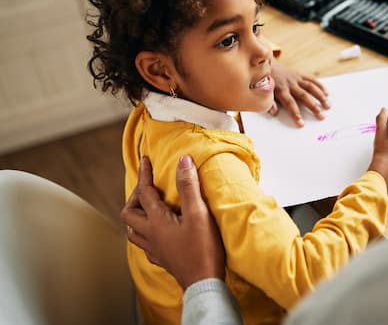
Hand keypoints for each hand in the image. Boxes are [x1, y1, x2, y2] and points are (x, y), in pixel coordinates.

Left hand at [120, 155, 224, 289]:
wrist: (204, 283)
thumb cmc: (203, 249)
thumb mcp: (198, 213)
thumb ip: (189, 186)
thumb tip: (183, 160)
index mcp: (156, 221)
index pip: (144, 192)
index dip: (145, 174)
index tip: (146, 160)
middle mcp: (150, 235)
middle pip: (129, 213)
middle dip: (135, 196)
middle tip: (147, 186)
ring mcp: (154, 249)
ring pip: (133, 231)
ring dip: (136, 215)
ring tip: (147, 207)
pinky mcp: (162, 259)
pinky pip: (144, 244)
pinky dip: (145, 233)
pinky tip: (156, 233)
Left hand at [269, 58, 329, 126]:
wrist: (265, 64)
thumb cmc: (264, 81)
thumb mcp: (263, 92)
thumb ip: (269, 102)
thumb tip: (274, 112)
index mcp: (280, 90)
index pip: (289, 103)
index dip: (295, 114)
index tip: (301, 123)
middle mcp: (290, 84)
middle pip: (304, 96)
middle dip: (313, 107)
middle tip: (321, 116)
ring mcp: (296, 79)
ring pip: (311, 87)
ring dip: (320, 96)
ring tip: (328, 105)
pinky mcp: (300, 74)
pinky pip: (312, 80)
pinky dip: (320, 86)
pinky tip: (327, 93)